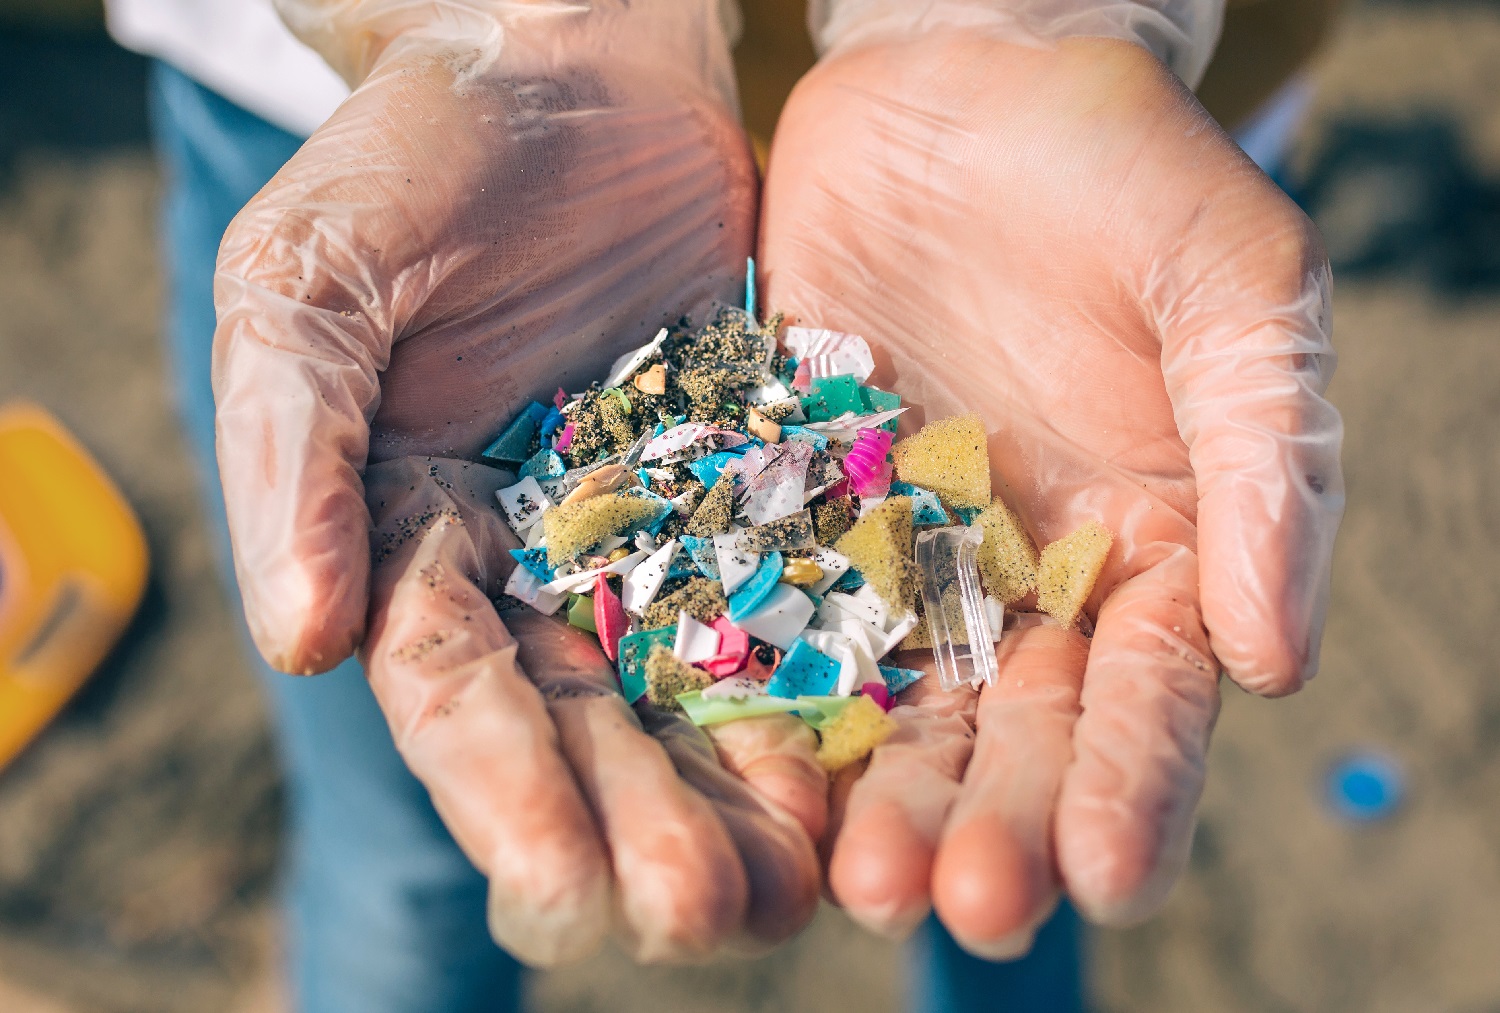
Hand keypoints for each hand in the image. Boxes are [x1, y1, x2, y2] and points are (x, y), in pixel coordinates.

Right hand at [213, 2, 824, 964]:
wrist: (577, 63)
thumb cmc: (421, 158)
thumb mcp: (310, 284)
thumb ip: (292, 452)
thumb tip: (298, 639)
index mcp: (409, 538)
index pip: (452, 690)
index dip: (500, 792)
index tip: (559, 884)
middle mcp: (539, 564)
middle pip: (588, 723)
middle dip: (642, 824)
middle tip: (709, 915)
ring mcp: (660, 531)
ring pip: (699, 688)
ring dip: (744, 792)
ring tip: (802, 885)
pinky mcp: (762, 484)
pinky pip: (799, 592)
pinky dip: (828, 677)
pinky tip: (873, 757)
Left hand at [761, 32, 1341, 953]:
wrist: (963, 81)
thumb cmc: (1124, 171)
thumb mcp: (1233, 289)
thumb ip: (1267, 464)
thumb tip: (1278, 664)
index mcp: (1154, 547)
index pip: (1149, 693)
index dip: (1135, 787)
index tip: (1107, 874)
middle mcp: (1026, 575)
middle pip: (1015, 731)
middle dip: (993, 822)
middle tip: (961, 903)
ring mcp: (903, 551)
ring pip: (894, 703)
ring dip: (878, 796)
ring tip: (855, 878)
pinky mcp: (797, 507)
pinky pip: (778, 611)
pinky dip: (768, 692)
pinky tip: (747, 769)